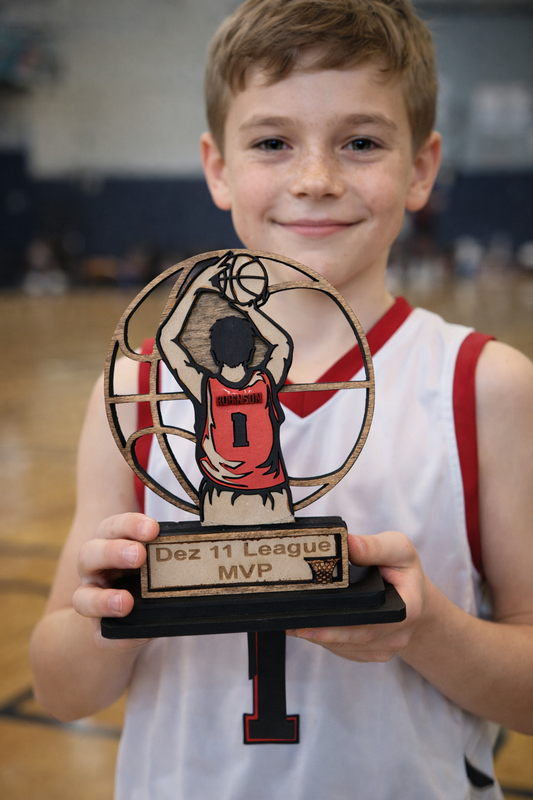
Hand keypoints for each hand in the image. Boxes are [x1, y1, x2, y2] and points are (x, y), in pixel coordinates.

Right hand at [72, 513, 158, 648]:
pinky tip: (139, 636)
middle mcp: (94, 568)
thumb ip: (167, 550)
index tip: (153, 529)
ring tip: (126, 603)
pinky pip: (101, 635)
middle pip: (89, 554)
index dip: (130, 525)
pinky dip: (119, 637)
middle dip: (114, 552)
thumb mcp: (156, 556)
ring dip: (104, 600)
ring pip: (82, 597)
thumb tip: (197, 550)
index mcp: (108, 542)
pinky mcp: (99, 628)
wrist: (131, 609)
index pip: (112, 527)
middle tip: (139, 555)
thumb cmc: (148, 571)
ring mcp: (91, 598)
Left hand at [287, 531, 426, 662]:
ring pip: (348, 648)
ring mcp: (386, 647)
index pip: (371, 623)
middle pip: (355, 639)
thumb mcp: (397, 548)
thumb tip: (347, 544)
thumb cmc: (402, 568)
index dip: (340, 626)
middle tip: (293, 626)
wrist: (412, 591)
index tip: (313, 622)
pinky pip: (347, 651)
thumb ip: (374, 546)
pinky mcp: (374, 652)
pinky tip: (310, 629)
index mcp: (406, 608)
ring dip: (321, 639)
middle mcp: (398, 634)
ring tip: (294, 626)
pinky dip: (327, 642)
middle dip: (322, 634)